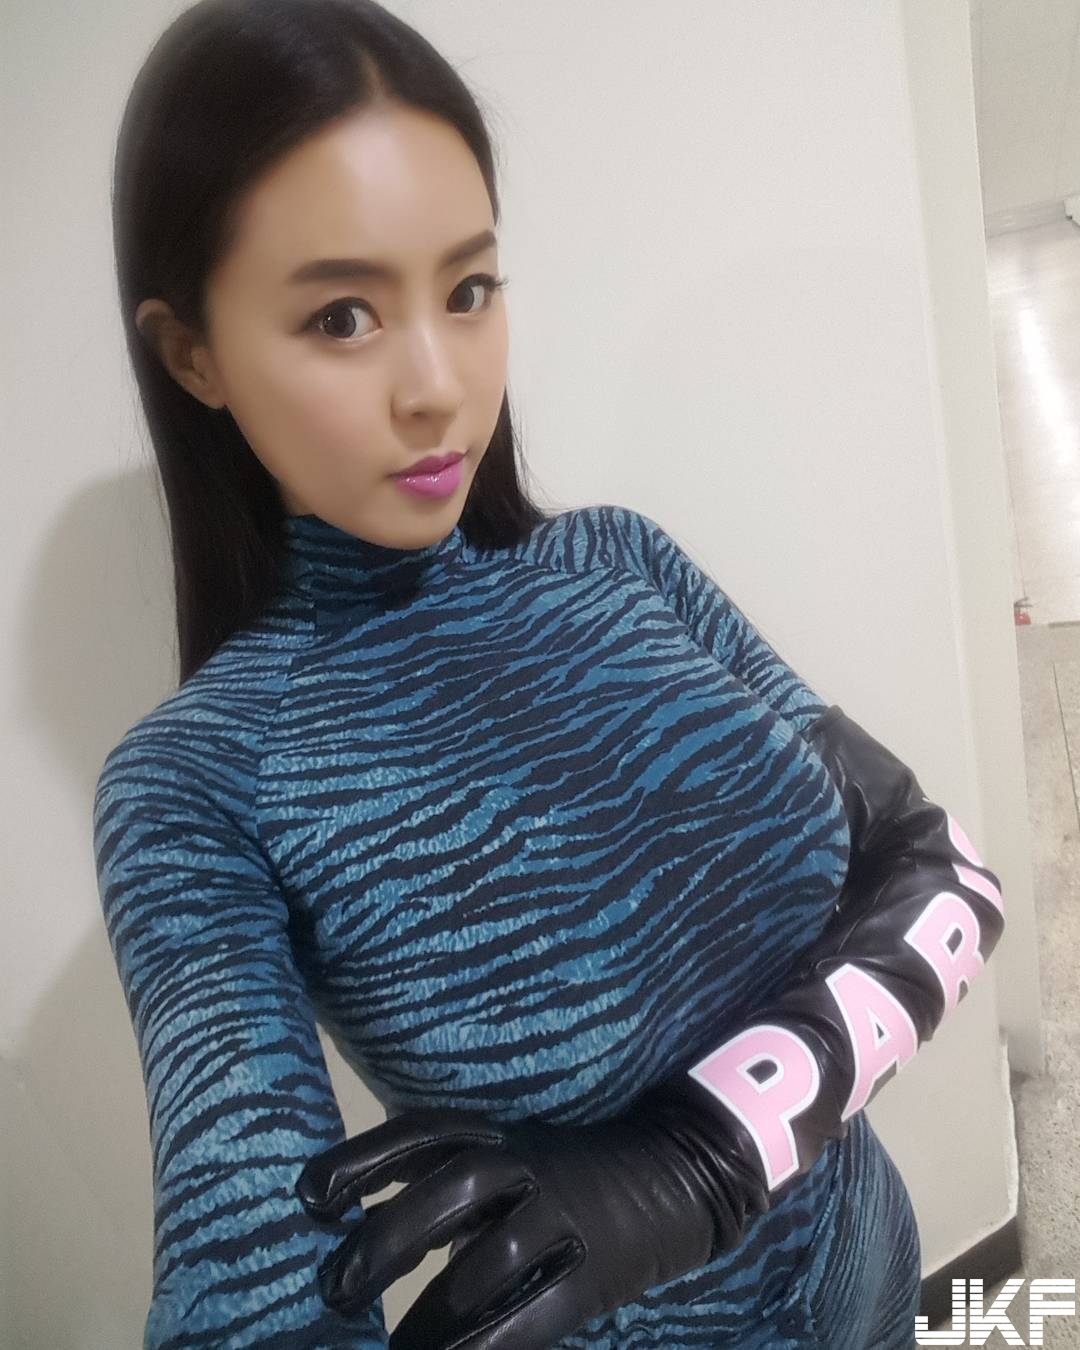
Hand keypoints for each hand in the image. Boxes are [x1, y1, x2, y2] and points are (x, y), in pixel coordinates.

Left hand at [294, 1103, 742, 1349]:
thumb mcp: (501, 1158)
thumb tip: (354, 1222)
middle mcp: (523, 1165)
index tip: (309, 1201)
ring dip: (429, 1313)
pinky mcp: (588, 1276)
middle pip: (448, 1191)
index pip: (418, 1134)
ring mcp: (559, 1218)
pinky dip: (481, 1349)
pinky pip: (527, 1320)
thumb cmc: (562, 1173)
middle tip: (335, 1290)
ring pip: (484, 1264)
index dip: (359, 1162)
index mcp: (495, 1133)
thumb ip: (438, 1183)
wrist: (671, 1176)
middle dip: (385, 1239)